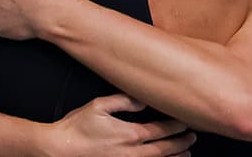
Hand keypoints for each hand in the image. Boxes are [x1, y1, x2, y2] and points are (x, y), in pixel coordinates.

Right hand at [45, 94, 195, 156]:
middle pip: (163, 149)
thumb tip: (143, 100)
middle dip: (180, 143)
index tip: (186, 122)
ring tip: (186, 155)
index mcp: (128, 134)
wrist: (59, 149)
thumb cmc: (76, 127)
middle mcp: (130, 152)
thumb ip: (124, 101)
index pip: (159, 130)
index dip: (175, 126)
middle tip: (192, 137)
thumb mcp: (99, 105)